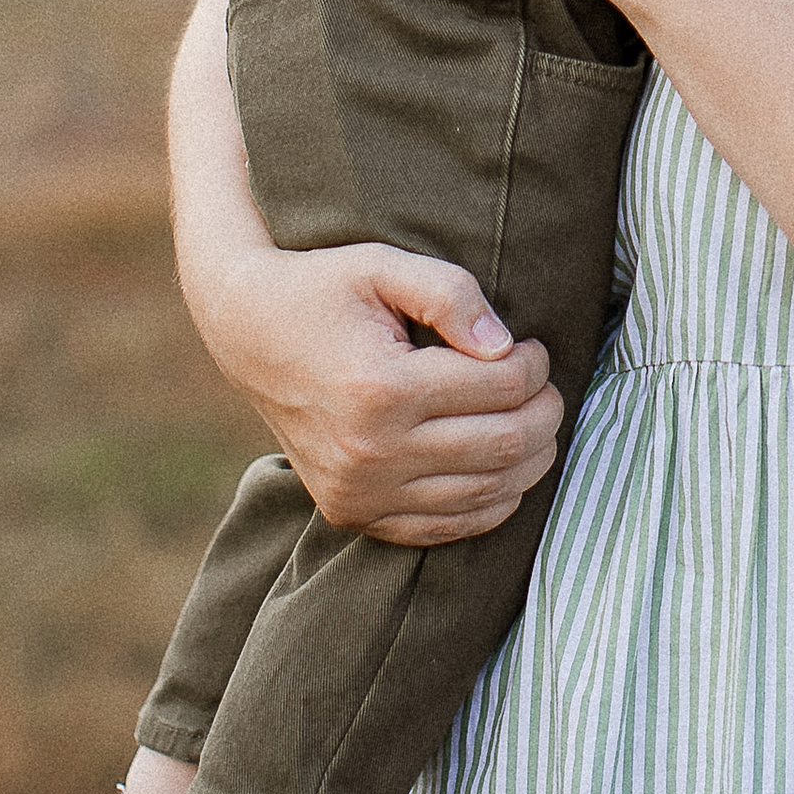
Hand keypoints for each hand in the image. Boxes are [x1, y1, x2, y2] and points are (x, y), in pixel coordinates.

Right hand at [201, 235, 565, 545]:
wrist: (247, 331)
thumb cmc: (323, 289)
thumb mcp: (382, 265)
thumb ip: (450, 294)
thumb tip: (506, 346)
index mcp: (380, 387)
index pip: (499, 387)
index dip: (534, 365)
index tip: (533, 348)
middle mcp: (370, 451)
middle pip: (502, 446)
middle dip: (544, 412)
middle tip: (545, 385)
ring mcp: (359, 491)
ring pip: (485, 494)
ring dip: (529, 460)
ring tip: (533, 421)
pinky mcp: (353, 513)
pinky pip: (445, 528)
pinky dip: (490, 504)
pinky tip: (503, 469)